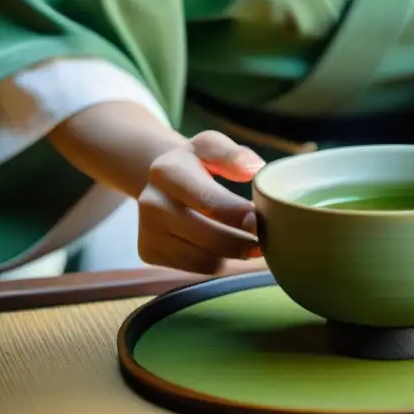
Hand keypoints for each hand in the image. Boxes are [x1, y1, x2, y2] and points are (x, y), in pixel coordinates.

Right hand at [137, 131, 264, 274]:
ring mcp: (148, 231)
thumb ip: (232, 155)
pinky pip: (197, 268)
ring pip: (205, 259)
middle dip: (244, 242)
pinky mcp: (149, 252)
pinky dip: (219, 261)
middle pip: (210, 237)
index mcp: (168, 172)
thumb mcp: (211, 146)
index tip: (262, 219)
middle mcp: (151, 203)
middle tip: (266, 239)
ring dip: (234, 255)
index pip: (212, 203)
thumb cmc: (195, 162)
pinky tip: (229, 249)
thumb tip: (254, 169)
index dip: (241, 215)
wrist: (159, 180)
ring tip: (253, 244)